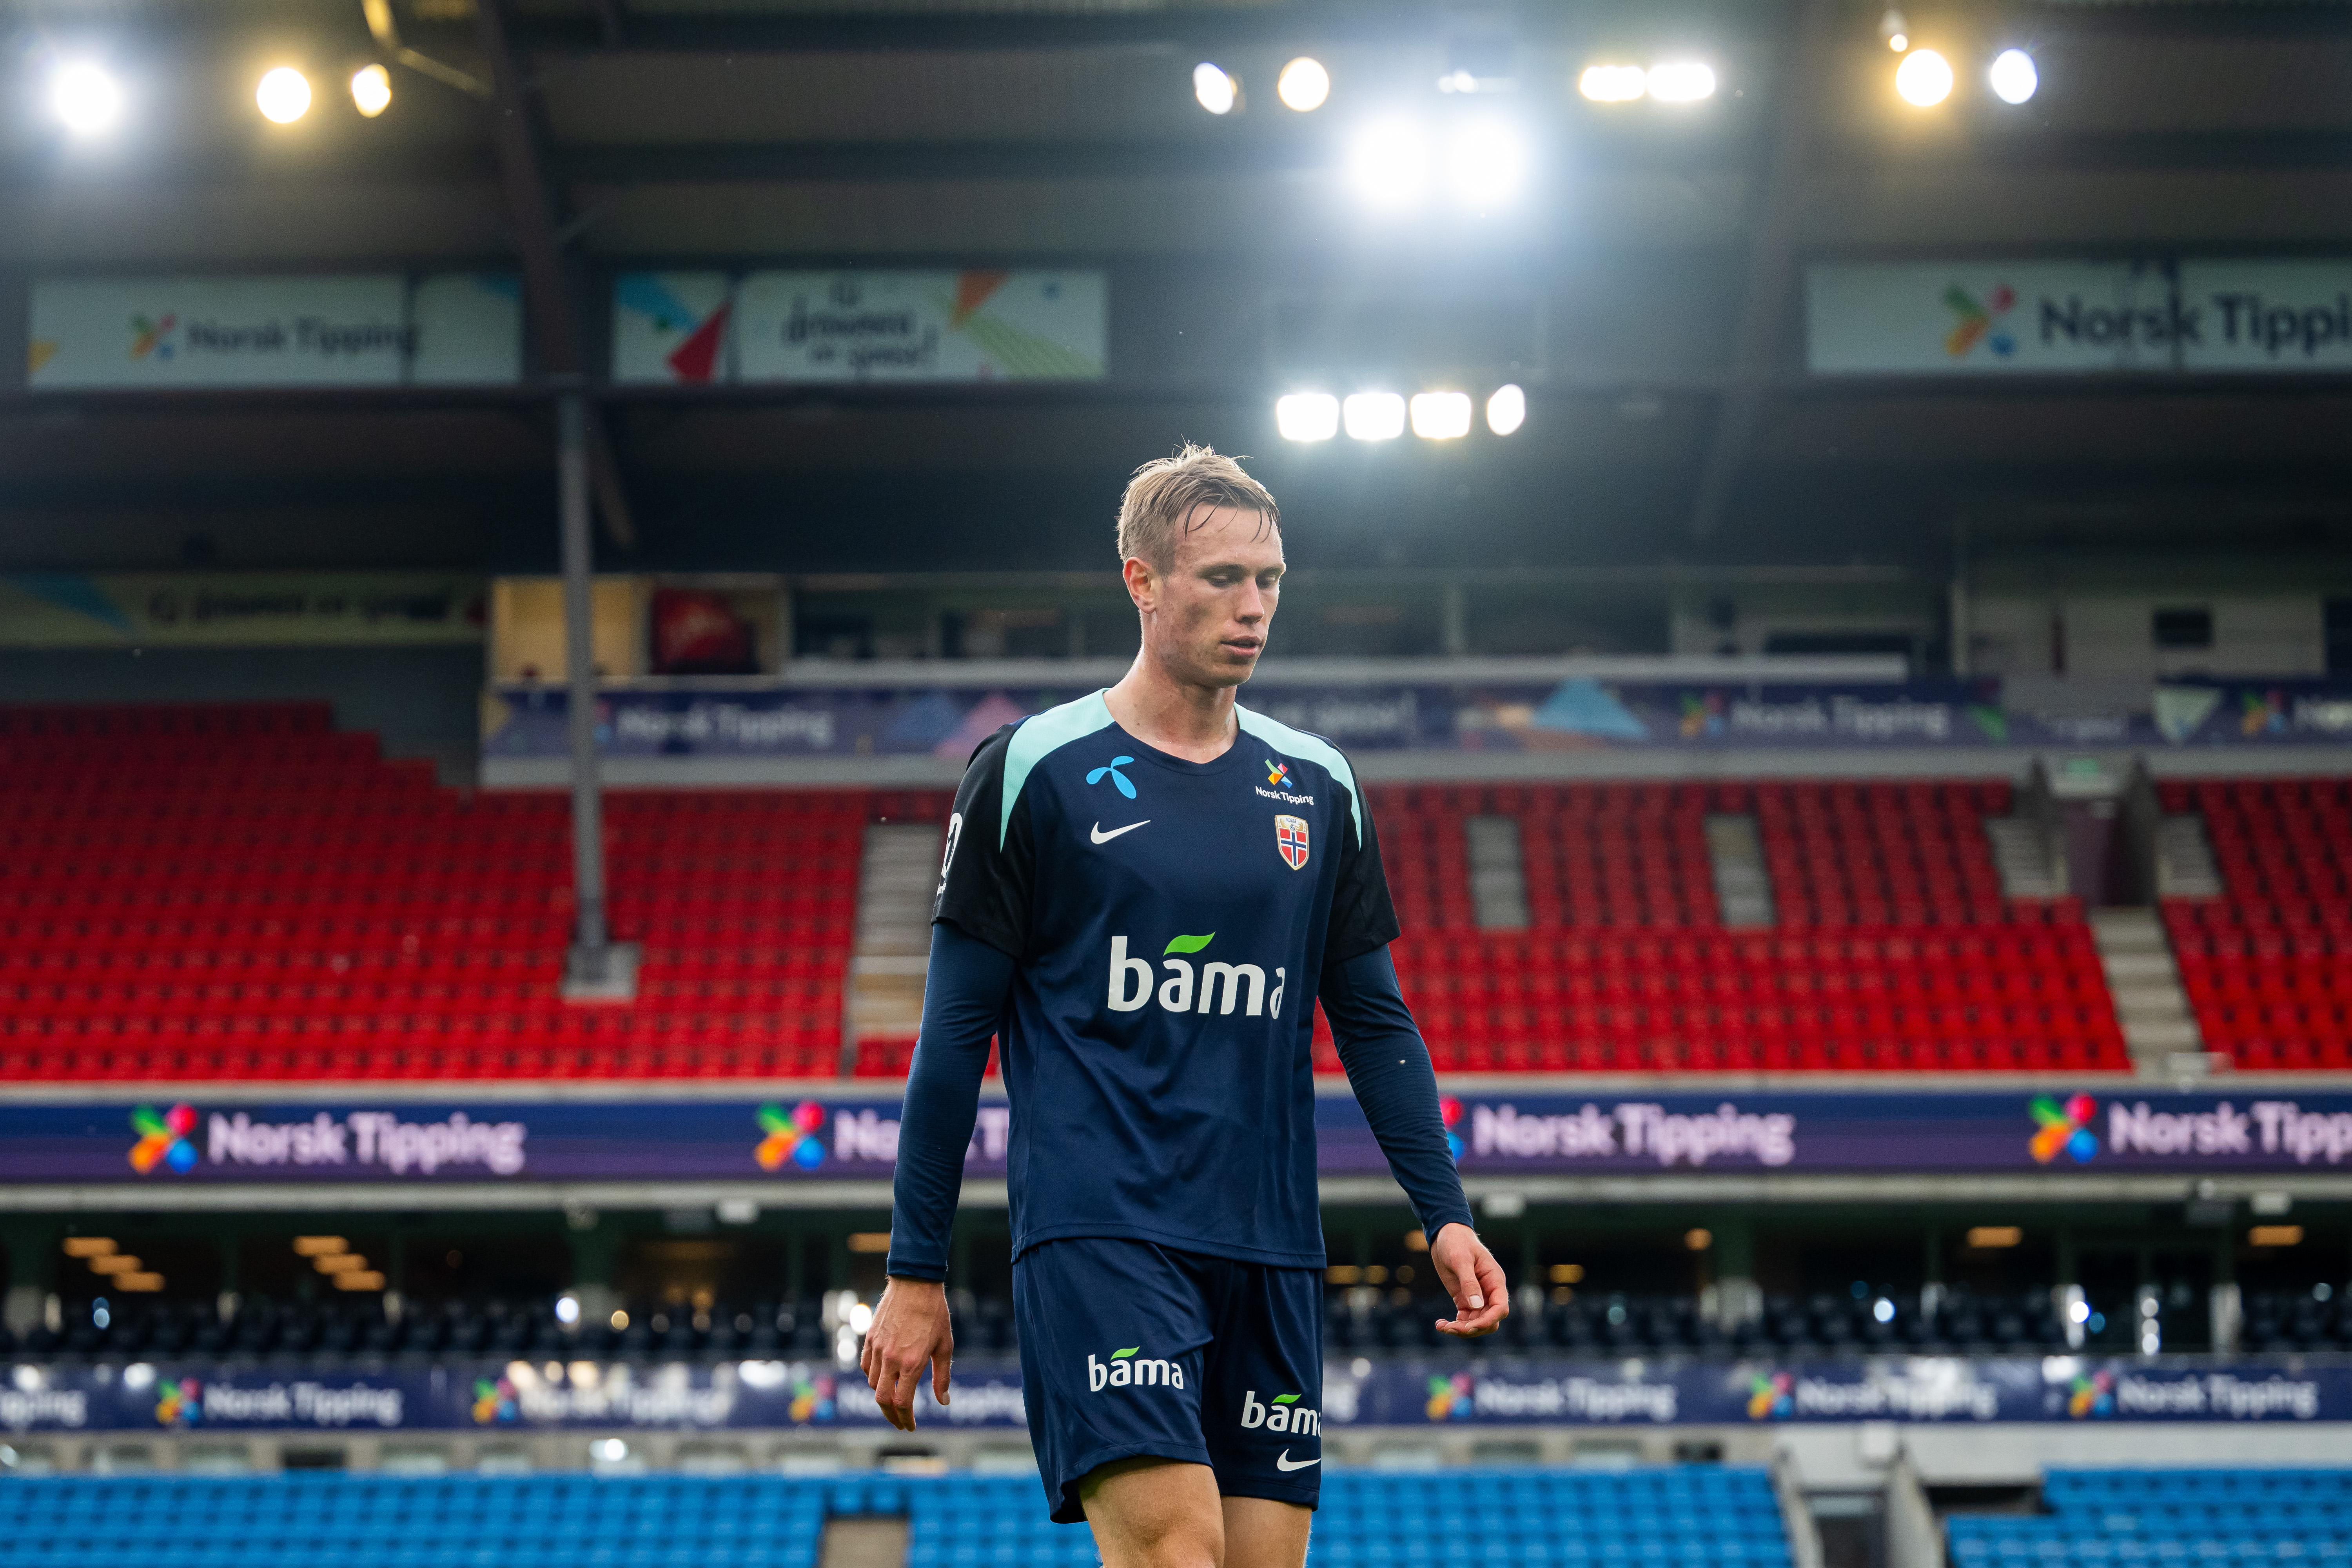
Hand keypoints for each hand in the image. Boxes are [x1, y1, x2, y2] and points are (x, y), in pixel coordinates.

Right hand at [860, 1276, 953, 1431]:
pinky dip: (872, 1377)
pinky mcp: (870, 1338)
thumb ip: (943, 1376)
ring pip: (872, 1383)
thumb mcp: (945, 1345)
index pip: (902, 1403)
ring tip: (895, 1398)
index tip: (910, 1426)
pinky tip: (883, 1377)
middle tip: (900, 1422)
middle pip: (882, 1400)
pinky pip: (865, 1366)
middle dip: (891, 1416)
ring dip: (883, 1396)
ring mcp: (877, 1348)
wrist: (915, 1282)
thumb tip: (943, 1402)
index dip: (906, 1419)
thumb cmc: (935, 1313)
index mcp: (912, 1362)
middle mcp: (891, 1358)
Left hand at [1429, 1222, 1508, 1337]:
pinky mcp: (1465, 1299)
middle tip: (1451, 1328)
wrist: (1445, 1235)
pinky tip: (1440, 1324)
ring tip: (1442, 1327)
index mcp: (1495, 1280)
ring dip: (1462, 1329)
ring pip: (1477, 1322)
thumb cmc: (1456, 1242)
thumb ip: (1469, 1282)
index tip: (1470, 1326)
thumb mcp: (1461, 1259)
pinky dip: (1455, 1324)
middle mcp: (1489, 1292)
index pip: (1500, 1308)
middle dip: (1472, 1328)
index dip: (1488, 1320)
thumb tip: (1477, 1305)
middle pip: (1489, 1320)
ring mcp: (1477, 1297)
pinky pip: (1465, 1318)